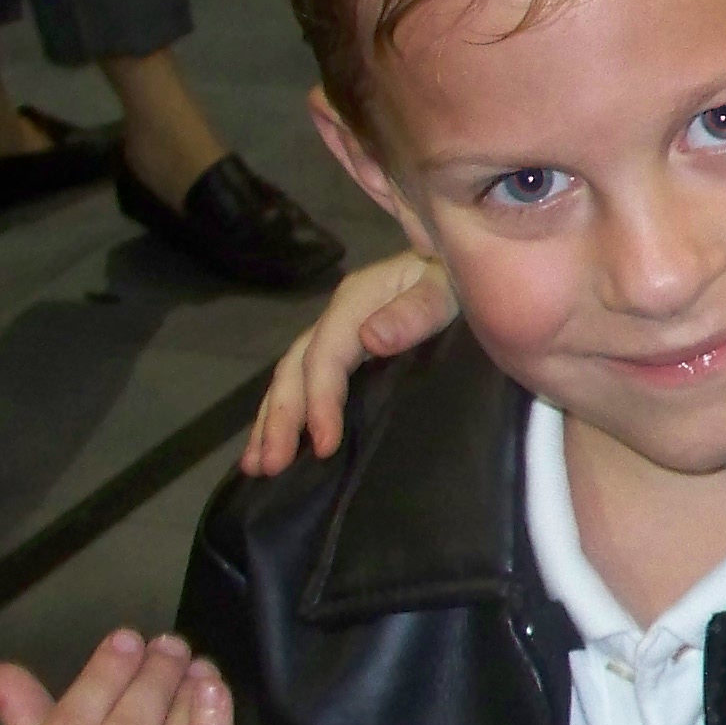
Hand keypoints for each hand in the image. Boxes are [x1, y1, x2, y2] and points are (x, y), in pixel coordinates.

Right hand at [243, 250, 454, 476]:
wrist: (470, 257)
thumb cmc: (459, 277)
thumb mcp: (446, 287)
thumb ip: (416, 312)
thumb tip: (370, 339)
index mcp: (357, 302)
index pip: (325, 357)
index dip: (320, 401)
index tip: (325, 446)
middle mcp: (338, 318)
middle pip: (296, 370)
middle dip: (280, 419)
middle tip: (269, 466)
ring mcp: (340, 334)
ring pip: (292, 378)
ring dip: (271, 421)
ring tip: (256, 465)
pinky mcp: (349, 350)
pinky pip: (308, 381)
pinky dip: (289, 412)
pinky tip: (276, 442)